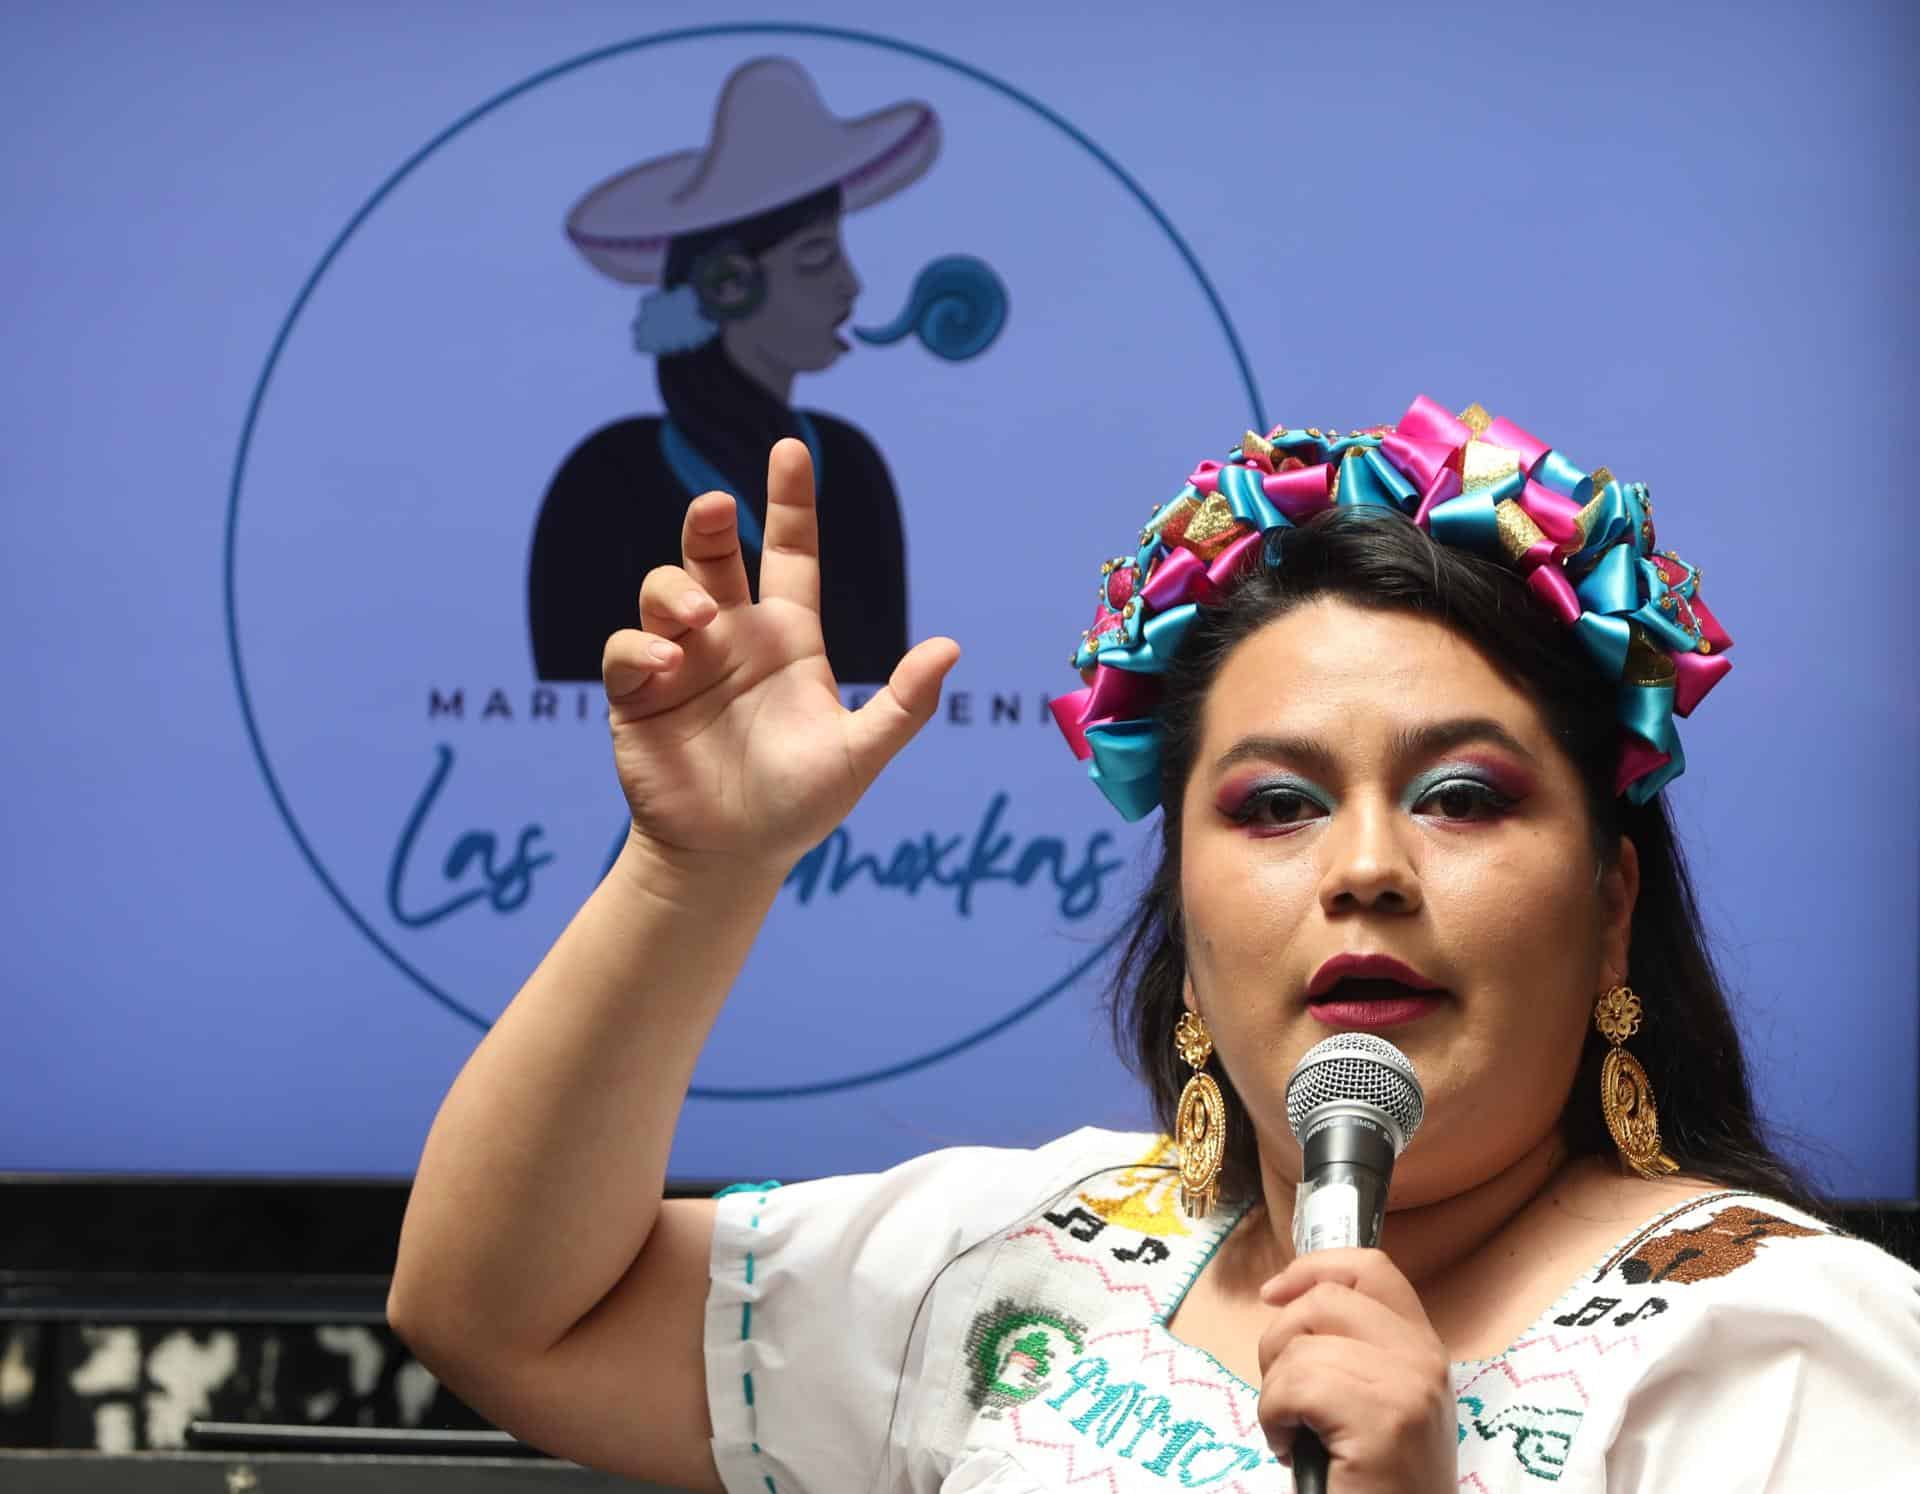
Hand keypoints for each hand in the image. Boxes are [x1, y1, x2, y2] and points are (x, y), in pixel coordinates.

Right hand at [601, 438, 959, 875]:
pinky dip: (640, 647)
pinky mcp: (637, 693)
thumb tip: (952, 648)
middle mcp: (732, 636)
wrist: (729, 858)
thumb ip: (903, 705)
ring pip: (666, 588)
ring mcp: (681, 660)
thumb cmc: (797, 805)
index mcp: (788, 637)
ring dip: (675, 588)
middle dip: (709, 521)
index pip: (790, 551)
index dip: (790, 501)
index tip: (792, 449)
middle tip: (715, 507)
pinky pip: (627, 647)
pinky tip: (665, 668)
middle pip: (715, 552)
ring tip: (696, 619)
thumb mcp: (858, 755)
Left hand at [1256, 1249, 1455, 1493]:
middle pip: (1323, 1300)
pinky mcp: (1382, 1420)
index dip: (1312, 1268)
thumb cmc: (1378, 1476)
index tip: (1274, 1294)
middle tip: (1284, 1394)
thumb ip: (1355, 1348)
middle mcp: (1423, 1357)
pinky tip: (1290, 1447)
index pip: (1370, 1269)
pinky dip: (1273, 1418)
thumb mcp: (1379, 1398)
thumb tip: (1287, 1298)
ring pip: (1301, 1348)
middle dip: (1279, 1341)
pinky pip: (1294, 1387)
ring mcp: (1407, 1385)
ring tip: (1293, 1431)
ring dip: (1275, 1392)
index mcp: (1422, 1346)